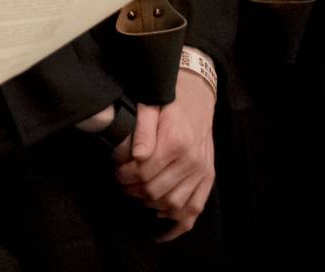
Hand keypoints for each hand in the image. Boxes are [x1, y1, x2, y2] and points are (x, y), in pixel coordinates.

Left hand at [114, 70, 215, 241]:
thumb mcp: (150, 106)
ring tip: (138, 195)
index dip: (124, 176)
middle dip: (133, 191)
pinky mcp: (208, 180)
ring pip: (173, 205)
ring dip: (151, 205)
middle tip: (123, 184)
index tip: (116, 171)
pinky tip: (161, 225)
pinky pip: (194, 210)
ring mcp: (202, 173)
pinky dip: (178, 222)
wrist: (198, 100)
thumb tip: (136, 155)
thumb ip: (142, 129)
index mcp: (175, 143)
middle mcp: (192, 162)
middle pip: (156, 191)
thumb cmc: (169, 103)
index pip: (143, 172)